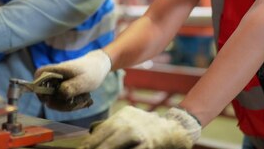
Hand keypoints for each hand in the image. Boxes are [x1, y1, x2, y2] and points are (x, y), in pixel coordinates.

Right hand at [34, 49, 110, 110]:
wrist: (100, 66)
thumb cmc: (92, 71)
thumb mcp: (83, 81)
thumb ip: (70, 88)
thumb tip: (58, 95)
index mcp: (58, 70)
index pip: (39, 74)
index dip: (37, 87)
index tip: (46, 99)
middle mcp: (56, 76)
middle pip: (47, 93)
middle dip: (60, 103)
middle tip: (76, 103)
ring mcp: (60, 82)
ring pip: (56, 98)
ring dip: (69, 104)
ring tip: (85, 100)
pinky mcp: (65, 88)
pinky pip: (64, 100)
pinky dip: (73, 103)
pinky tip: (85, 100)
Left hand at [80, 106, 200, 148]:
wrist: (176, 128)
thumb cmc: (149, 128)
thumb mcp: (129, 119)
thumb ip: (111, 125)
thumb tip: (91, 131)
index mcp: (122, 116)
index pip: (98, 133)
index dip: (87, 145)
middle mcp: (127, 123)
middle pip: (102, 141)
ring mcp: (137, 134)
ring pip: (112, 147)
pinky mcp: (147, 145)